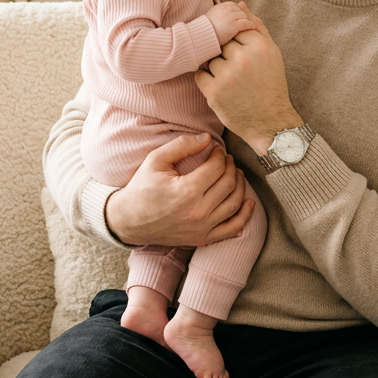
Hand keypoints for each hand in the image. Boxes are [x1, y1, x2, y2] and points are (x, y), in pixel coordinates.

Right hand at [105, 132, 255, 246]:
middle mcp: (198, 212)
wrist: (128, 221)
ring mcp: (202, 228)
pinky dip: (245, 215)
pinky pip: (233, 228)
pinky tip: (249, 202)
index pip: (217, 167)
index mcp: (187, 191)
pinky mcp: (202, 239)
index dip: (220, 154)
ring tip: (234, 173)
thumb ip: (182, 145)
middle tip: (226, 158)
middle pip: (229, 183)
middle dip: (231, 166)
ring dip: (240, 184)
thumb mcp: (156, 160)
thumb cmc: (141, 188)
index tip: (216, 149)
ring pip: (235, 203)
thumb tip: (208, 138)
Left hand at [195, 13, 302, 154]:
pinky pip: (200, 75)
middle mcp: (244, 59)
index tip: (239, 53)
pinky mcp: (214, 92)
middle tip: (237, 70)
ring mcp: (227, 75)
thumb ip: (256, 26)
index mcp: (260, 46)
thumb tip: (240, 4)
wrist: (271, 123)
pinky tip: (222, 88)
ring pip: (210, 58)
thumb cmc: (271, 85)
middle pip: (221, 42)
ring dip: (216, 67)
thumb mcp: (272, 53)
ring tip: (232, 81)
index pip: (235, 29)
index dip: (235, 41)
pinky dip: (207, 80)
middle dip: (226, 54)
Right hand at [206, 1, 256, 44]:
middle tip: (248, 22)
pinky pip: (246, 23)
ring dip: (248, 20)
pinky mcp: (234, 26)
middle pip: (240, 10)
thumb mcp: (211, 17)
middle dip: (243, 16)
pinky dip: (251, 25)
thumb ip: (219, 14)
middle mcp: (226, 9)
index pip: (234, 6)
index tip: (239, 17)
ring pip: (244, 16)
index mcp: (220, 6)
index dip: (237, 12)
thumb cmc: (204, 30)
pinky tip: (253, 28)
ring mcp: (231, 17)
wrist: (200, 36)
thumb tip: (224, 19)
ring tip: (251, 26)